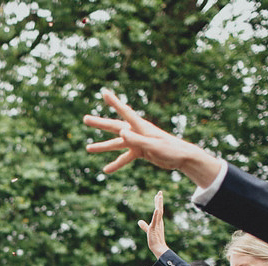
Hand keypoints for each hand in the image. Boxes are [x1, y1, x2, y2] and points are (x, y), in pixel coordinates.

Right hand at [82, 88, 222, 185]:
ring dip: (103, 146)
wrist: (183, 158)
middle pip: (114, 126)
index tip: (104, 93)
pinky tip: (106, 170)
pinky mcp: (140, 151)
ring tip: (88, 148)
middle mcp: (137, 132)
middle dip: (100, 123)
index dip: (114, 102)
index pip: (125, 112)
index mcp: (141, 127)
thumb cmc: (171, 149)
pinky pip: (125, 157)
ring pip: (116, 144)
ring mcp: (137, 141)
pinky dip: (116, 163)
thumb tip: (120, 133)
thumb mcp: (152, 146)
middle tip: (85, 119)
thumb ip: (136, 140)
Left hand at [137, 191, 169, 258]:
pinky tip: (157, 209)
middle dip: (159, 200)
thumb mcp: (148, 230)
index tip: (158, 195)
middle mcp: (159, 221)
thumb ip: (144, 225)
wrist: (158, 248)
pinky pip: (156, 220)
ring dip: (159, 204)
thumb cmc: (154, 240)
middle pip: (160, 208)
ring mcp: (157, 224)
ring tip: (159, 196)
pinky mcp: (154, 228)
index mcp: (158, 221)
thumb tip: (139, 221)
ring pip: (159, 212)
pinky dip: (156, 214)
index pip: (158, 210)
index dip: (158, 202)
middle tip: (160, 191)